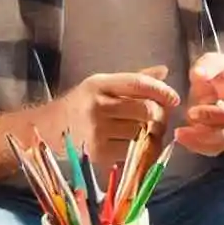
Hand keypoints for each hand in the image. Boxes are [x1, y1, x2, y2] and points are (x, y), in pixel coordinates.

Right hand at [60, 66, 179, 168]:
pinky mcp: (98, 153)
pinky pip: (133, 151)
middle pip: (145, 110)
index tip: (174, 98)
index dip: (161, 91)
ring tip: (148, 132)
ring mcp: (97, 130)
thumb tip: (164, 71)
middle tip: (159, 119)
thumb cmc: (81, 105)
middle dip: (159, 116)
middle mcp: (97, 105)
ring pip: (142, 132)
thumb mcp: (102, 86)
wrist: (49, 130)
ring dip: (152, 135)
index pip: (138, 84)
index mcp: (99, 84)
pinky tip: (137, 146)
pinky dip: (141, 150)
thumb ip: (134, 80)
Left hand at [174, 53, 223, 156]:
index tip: (191, 112)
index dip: (211, 115)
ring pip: (221, 145)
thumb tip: (198, 74)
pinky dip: (199, 147)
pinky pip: (215, 149)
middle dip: (202, 136)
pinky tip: (185, 138)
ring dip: (198, 144)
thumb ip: (209, 66)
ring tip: (179, 135)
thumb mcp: (218, 61)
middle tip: (179, 132)